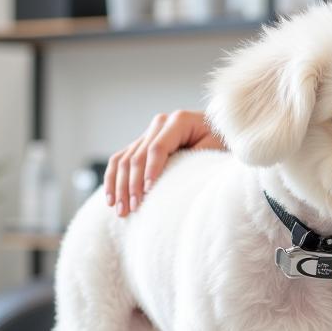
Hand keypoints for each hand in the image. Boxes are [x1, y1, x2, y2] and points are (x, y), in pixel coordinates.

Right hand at [104, 109, 223, 216]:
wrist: (220, 131)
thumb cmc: (221, 141)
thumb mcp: (215, 148)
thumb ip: (196, 157)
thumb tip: (173, 179)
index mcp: (178, 121)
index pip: (158, 148)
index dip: (151, 170)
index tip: (149, 192)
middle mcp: (159, 123)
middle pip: (137, 156)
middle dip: (133, 184)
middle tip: (133, 208)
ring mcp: (148, 133)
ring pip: (124, 160)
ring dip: (120, 186)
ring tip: (121, 210)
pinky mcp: (142, 143)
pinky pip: (120, 160)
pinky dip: (113, 179)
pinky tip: (110, 199)